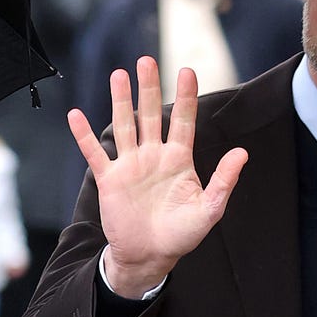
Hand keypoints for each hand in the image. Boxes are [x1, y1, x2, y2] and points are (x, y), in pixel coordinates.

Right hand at [68, 57, 247, 297]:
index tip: (187, 71)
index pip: (183, 120)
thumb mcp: (210, 210)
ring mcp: (130, 165)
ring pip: (124, 126)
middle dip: (149, 87)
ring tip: (118, 74)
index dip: (186, 97)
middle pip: (151, 114)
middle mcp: (153, 156)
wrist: (150, 255)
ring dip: (120, 101)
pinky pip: (94, 153)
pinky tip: (75, 116)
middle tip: (146, 60)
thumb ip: (223, 181)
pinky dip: (84, 135)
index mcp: (179, 160)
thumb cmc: (181, 234)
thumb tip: (241, 153)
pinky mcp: (109, 179)